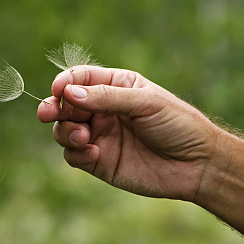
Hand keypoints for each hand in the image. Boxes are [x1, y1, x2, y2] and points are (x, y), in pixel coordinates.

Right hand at [37, 66, 217, 200]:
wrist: (196, 164)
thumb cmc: (176, 124)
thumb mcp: (145, 102)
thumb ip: (106, 97)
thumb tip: (68, 93)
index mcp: (115, 87)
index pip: (80, 79)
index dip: (65, 82)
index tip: (58, 90)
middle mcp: (102, 110)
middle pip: (65, 105)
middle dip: (54, 108)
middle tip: (47, 113)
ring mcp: (99, 135)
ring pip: (64, 130)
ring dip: (65, 132)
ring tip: (83, 137)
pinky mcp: (98, 160)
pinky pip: (73, 155)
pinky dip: (76, 153)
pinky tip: (95, 152)